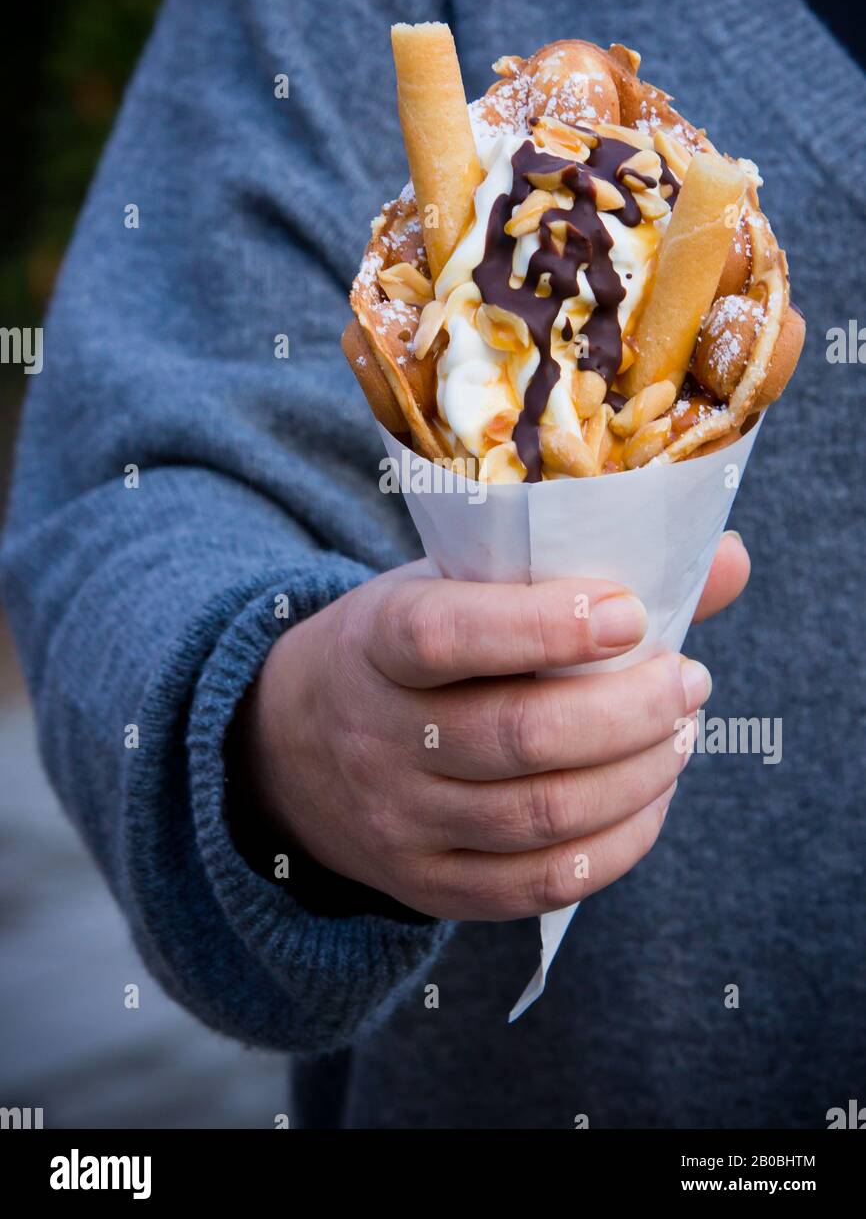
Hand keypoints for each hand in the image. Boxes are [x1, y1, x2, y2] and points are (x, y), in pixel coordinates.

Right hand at [238, 533, 748, 919]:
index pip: (447, 638)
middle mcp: (379, 738)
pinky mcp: (429, 885)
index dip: (546, 626)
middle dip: (632, 710)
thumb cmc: (403, 648)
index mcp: (376, 642)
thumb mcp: (451, 586)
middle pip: (520, 737)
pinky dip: (619, 842)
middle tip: (688, 680)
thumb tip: (725, 556)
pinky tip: (650, 798)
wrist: (293, 748)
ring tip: (681, 733)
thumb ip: (574, 571)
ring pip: (544, 815)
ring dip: (640, 773)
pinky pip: (542, 882)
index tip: (630, 614)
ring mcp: (401, 822)